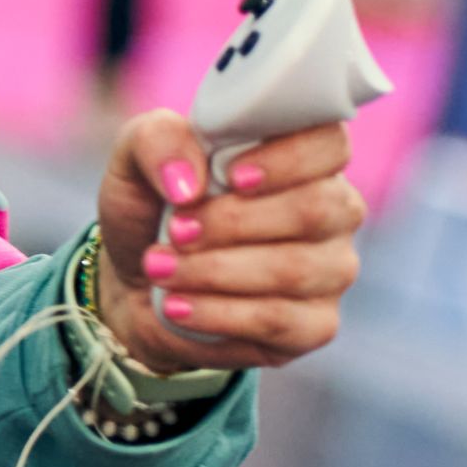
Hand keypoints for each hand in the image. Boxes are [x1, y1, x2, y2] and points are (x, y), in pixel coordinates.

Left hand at [89, 111, 362, 372]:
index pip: (329, 142)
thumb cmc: (152, 210)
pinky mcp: (315, 325)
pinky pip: (281, 320)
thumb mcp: (134, 161)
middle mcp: (332, 209)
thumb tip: (189, 181)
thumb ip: (158, 141)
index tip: (230, 176)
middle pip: (314, 209)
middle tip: (175, 230)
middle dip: (232, 222)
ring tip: (159, 269)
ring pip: (294, 269)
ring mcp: (331, 269)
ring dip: (214, 270)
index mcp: (300, 155)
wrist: (136, 285)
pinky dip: (218, 313)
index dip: (287, 158)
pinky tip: (177, 305)